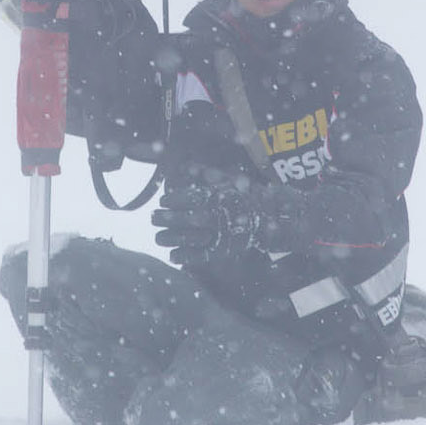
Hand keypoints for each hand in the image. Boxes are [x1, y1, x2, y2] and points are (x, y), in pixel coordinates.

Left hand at [151, 167, 300, 265]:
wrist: (272, 219)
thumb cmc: (247, 197)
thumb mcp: (230, 180)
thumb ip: (207, 174)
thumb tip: (186, 167)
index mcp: (219, 197)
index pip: (190, 197)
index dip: (173, 200)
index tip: (163, 200)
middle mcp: (218, 216)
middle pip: (187, 218)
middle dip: (167, 218)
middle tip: (153, 218)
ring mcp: (222, 235)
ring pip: (192, 238)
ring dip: (172, 238)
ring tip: (158, 237)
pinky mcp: (225, 250)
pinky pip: (203, 255)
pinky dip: (186, 257)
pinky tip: (173, 256)